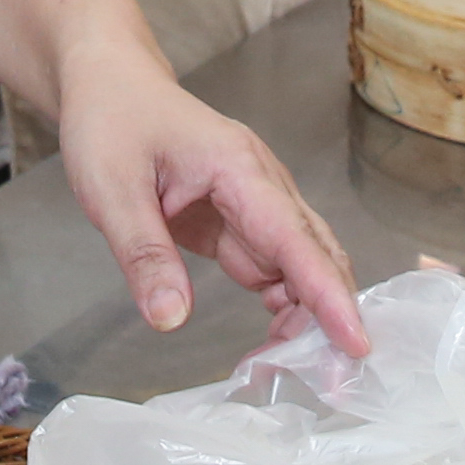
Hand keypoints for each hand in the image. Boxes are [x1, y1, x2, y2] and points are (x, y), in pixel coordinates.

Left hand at [52, 64, 368, 356]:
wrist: (108, 82)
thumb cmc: (110, 122)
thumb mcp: (111, 190)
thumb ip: (144, 254)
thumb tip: (171, 320)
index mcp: (238, 168)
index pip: (295, 239)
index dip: (327, 295)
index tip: (355, 343)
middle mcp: (261, 184)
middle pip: (315, 254)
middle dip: (331, 315)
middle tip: (333, 382)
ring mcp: (254, 201)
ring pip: (300, 264)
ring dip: (305, 315)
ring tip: (292, 372)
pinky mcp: (239, 219)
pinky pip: (274, 266)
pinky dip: (282, 303)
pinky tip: (272, 342)